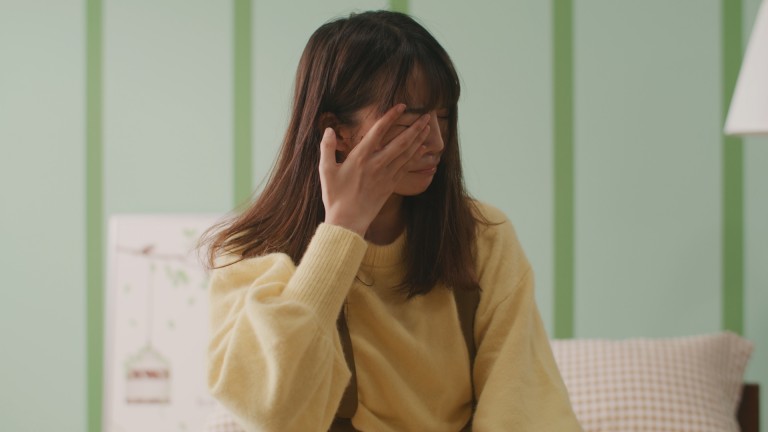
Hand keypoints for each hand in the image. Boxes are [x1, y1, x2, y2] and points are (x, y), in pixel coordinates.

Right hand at [318, 104, 430, 235]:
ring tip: (428, 127)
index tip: (402, 106)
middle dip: (415, 127)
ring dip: (419, 139)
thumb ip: (327, 148)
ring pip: (407, 153)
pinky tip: (423, 148)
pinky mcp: (391, 185)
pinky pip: (407, 167)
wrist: (347, 221)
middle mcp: (377, 164)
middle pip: (401, 141)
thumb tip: (328, 129)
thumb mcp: (325, 170)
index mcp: (360, 157)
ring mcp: (386, 175)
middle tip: (427, 116)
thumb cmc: (334, 196)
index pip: (379, 131)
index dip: (391, 116)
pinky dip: (416, 156)